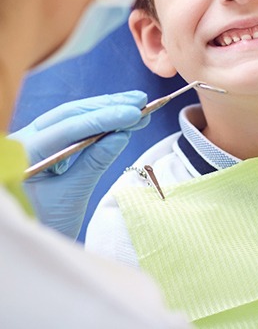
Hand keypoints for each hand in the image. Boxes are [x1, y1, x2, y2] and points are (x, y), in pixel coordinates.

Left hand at [9, 91, 148, 238]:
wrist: (30, 249)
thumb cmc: (44, 226)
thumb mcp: (70, 197)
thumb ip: (94, 163)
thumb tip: (121, 133)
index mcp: (25, 152)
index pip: (68, 127)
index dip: (104, 118)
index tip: (134, 112)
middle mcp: (25, 140)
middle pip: (70, 114)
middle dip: (107, 107)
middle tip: (140, 101)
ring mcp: (34, 140)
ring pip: (72, 117)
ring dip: (106, 110)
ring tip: (137, 105)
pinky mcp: (46, 146)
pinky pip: (73, 127)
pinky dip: (98, 123)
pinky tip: (120, 118)